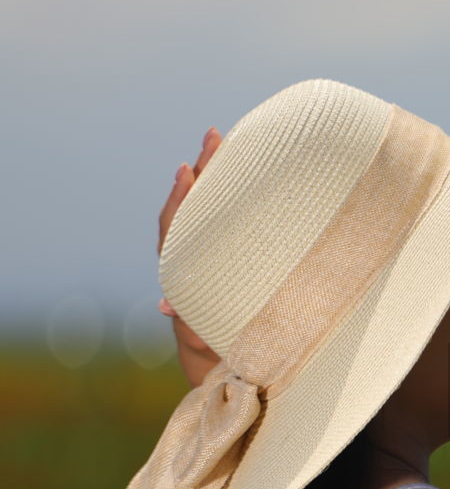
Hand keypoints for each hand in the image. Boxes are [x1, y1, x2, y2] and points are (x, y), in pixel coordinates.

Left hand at [158, 127, 222, 387]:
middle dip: (202, 168)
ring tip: (230, 141)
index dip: (181, 197)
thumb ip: (187, 321)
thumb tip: (163, 306)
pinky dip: (231, 191)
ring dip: (217, 173)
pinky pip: (225, 214)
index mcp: (181, 268)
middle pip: (191, 203)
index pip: (175, 224)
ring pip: (208, 205)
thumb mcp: (200, 335)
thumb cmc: (214, 346)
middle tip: (214, 135)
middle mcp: (191, 252)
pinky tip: (247, 170)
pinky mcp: (226, 248)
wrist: (217, 353)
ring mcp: (209, 247)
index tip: (186, 169)